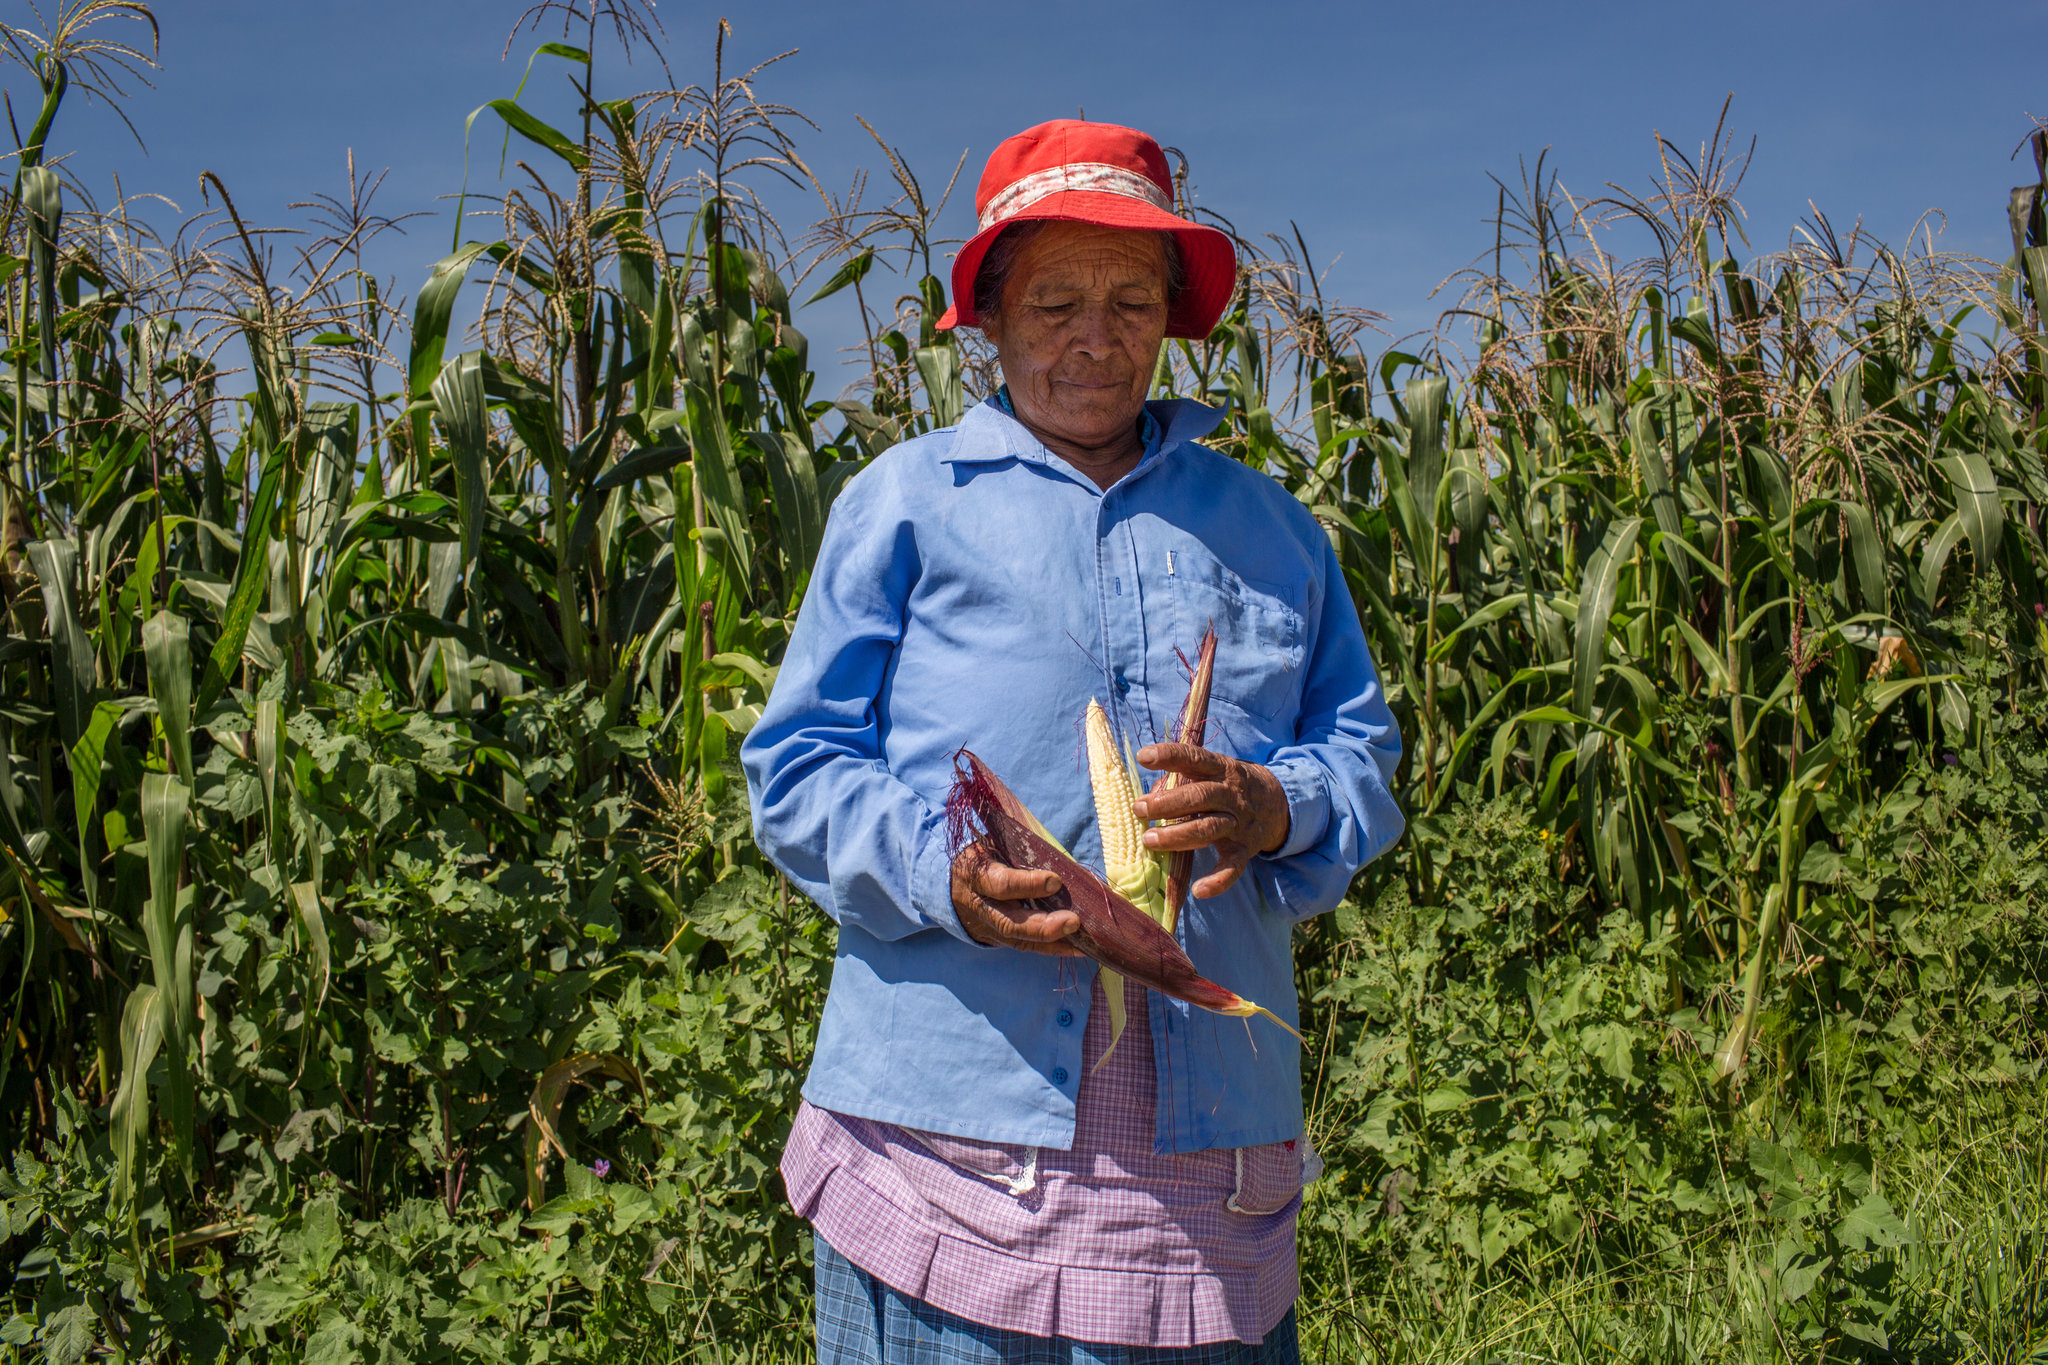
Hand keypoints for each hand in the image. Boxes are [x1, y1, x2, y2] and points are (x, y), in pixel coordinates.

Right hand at [951, 842, 1079, 954]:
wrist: (946, 884)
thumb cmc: (981, 857)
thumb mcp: (990, 845)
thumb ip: (1018, 851)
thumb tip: (1060, 857)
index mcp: (976, 876)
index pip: (1000, 884)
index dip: (1027, 884)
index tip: (1056, 880)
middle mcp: (979, 907)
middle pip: (1009, 923)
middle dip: (1042, 925)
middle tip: (1073, 921)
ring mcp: (986, 928)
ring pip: (1018, 940)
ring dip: (1052, 942)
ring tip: (1083, 942)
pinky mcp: (996, 940)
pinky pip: (1025, 947)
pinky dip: (1052, 949)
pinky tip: (1077, 948)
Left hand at [1132, 743, 1290, 898]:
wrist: (1278, 802)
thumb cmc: (1229, 785)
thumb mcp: (1213, 771)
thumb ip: (1182, 779)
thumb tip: (1150, 796)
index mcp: (1221, 769)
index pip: (1195, 758)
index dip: (1169, 755)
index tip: (1143, 757)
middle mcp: (1230, 794)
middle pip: (1199, 796)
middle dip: (1167, 803)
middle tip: (1139, 809)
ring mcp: (1239, 823)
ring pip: (1208, 829)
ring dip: (1177, 836)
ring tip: (1149, 840)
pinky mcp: (1245, 848)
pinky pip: (1233, 866)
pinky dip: (1218, 881)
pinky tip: (1199, 891)